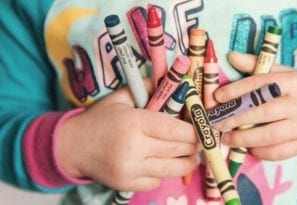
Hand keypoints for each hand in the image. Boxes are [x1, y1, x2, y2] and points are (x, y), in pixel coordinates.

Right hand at [57, 78, 199, 190]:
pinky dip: (164, 173)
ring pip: (172, 169)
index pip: (175, 129)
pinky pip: (157, 181)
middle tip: (202, 142)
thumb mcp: (120, 98)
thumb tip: (171, 82)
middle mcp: (134, 148)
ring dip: (187, 162)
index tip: (204, 129)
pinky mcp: (127, 185)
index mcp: (134, 123)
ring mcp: (131, 169)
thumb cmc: (99, 119)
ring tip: (192, 156)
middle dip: (195, 146)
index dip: (194, 131)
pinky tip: (162, 163)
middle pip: (178, 149)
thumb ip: (146, 88)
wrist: (73, 146)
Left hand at [213, 52, 296, 160]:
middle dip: (235, 119)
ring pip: (269, 136)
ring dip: (243, 139)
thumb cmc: (296, 90)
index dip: (236, 91)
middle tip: (217, 122)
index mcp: (294, 82)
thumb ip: (256, 66)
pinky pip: (277, 152)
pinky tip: (247, 146)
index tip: (218, 97)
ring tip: (227, 138)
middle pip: (263, 113)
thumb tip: (231, 56)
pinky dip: (258, 151)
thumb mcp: (281, 73)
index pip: (261, 84)